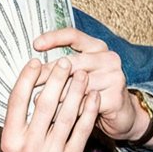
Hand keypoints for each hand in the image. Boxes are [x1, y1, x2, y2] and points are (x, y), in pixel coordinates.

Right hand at [0, 55, 100, 151]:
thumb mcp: (12, 149)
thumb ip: (20, 123)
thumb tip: (30, 90)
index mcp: (10, 139)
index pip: (16, 101)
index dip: (26, 78)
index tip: (36, 61)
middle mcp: (29, 146)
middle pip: (44, 104)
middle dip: (56, 79)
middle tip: (65, 62)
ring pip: (66, 115)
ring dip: (76, 91)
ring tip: (82, 75)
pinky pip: (82, 132)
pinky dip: (89, 112)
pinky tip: (93, 98)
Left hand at [33, 27, 152, 142]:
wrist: (123, 115)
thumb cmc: (94, 91)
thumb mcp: (81, 73)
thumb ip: (63, 67)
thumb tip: (32, 67)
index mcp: (97, 47)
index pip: (74, 35)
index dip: (53, 38)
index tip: (35, 44)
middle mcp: (108, 58)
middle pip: (72, 61)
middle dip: (48, 72)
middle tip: (30, 82)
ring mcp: (114, 77)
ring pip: (76, 85)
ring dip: (55, 95)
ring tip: (37, 102)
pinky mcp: (115, 98)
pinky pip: (85, 104)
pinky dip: (68, 111)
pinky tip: (54, 116)